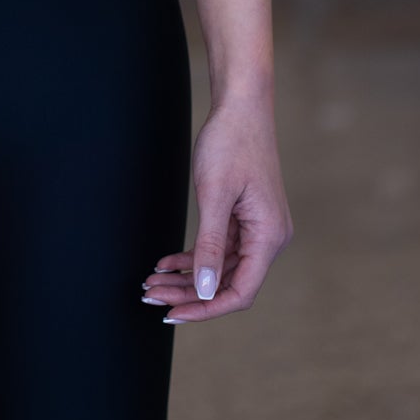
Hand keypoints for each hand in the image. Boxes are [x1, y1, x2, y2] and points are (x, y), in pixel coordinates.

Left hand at [141, 91, 293, 322]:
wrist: (241, 106)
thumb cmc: (231, 143)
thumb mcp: (214, 194)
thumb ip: (209, 244)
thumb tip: (204, 290)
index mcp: (269, 237)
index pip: (240, 291)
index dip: (206, 308)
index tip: (172, 313)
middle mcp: (268, 238)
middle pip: (227, 283)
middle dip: (188, 294)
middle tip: (150, 296)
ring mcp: (257, 229)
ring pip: (220, 268)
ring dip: (187, 278)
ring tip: (151, 283)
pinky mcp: (245, 218)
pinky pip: (219, 249)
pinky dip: (193, 258)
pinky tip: (165, 263)